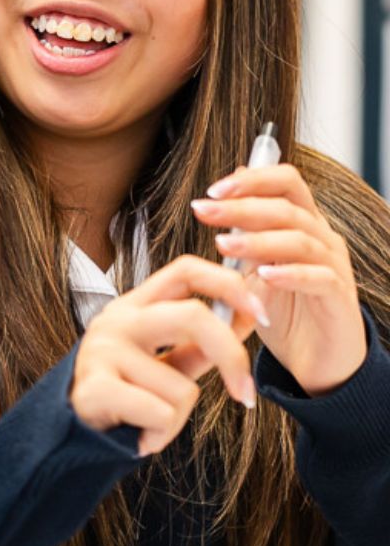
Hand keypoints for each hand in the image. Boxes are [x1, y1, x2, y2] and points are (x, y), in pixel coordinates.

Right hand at [70, 255, 267, 455]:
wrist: (72, 434)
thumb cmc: (127, 392)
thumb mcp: (167, 361)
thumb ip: (205, 341)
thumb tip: (251, 315)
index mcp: (137, 304)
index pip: (186, 270)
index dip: (229, 283)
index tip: (262, 315)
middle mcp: (118, 318)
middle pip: (194, 316)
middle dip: (231, 357)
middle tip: (245, 395)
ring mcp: (102, 350)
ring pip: (181, 386)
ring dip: (178, 419)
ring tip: (152, 423)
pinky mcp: (94, 387)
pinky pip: (159, 413)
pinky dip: (160, 435)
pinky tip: (141, 437)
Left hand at [191, 163, 366, 395]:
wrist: (317, 365)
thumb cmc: (287, 315)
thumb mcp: (255, 270)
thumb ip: (245, 234)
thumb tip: (224, 195)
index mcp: (304, 225)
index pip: (286, 182)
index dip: (251, 180)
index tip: (212, 191)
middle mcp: (323, 240)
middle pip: (287, 207)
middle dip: (242, 206)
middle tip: (204, 211)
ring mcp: (334, 267)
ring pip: (300, 240)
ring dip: (257, 240)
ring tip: (222, 244)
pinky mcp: (339, 299)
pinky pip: (319, 278)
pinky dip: (290, 274)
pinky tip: (263, 275)